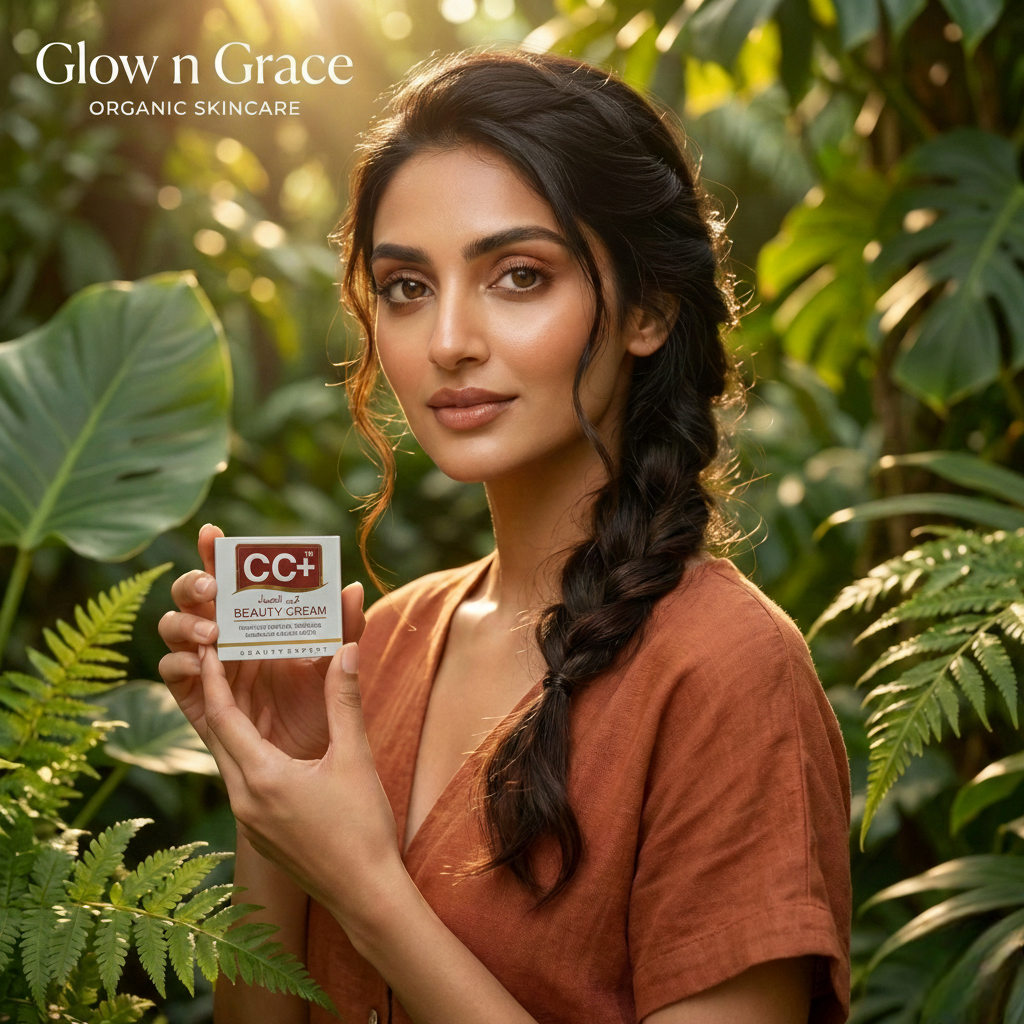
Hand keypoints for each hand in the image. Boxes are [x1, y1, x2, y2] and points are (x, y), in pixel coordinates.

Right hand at [158, 523, 365, 759]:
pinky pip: (171, 674)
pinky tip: (201, 660)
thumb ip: (345, 629)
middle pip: (191, 598)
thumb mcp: (335, 666)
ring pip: (173, 629)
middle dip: (194, 584)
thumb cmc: (321, 711)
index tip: (214, 532)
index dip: (216, 554)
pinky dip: (179, 661)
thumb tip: (352, 588)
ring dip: (185, 622)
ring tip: (213, 631)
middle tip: (214, 589)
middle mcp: (224, 639)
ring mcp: (205, 669)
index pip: (229, 580)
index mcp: (254, 622)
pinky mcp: (193, 702)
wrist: (311, 768)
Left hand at [198, 640, 403, 928]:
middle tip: (220, 659)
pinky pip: (240, 781)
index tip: (207, 647)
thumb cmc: (363, 828)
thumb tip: (345, 650)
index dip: (213, 678)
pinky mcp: (259, 834)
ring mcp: (249, 821)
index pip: (223, 717)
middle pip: (217, 736)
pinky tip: (262, 742)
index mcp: (262, 778)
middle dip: (216, 695)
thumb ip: (344, 701)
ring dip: (229, 724)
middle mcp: (244, 800)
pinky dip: (244, 751)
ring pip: (227, 760)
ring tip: (239, 692)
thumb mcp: (355, 758)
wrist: (365, 894)